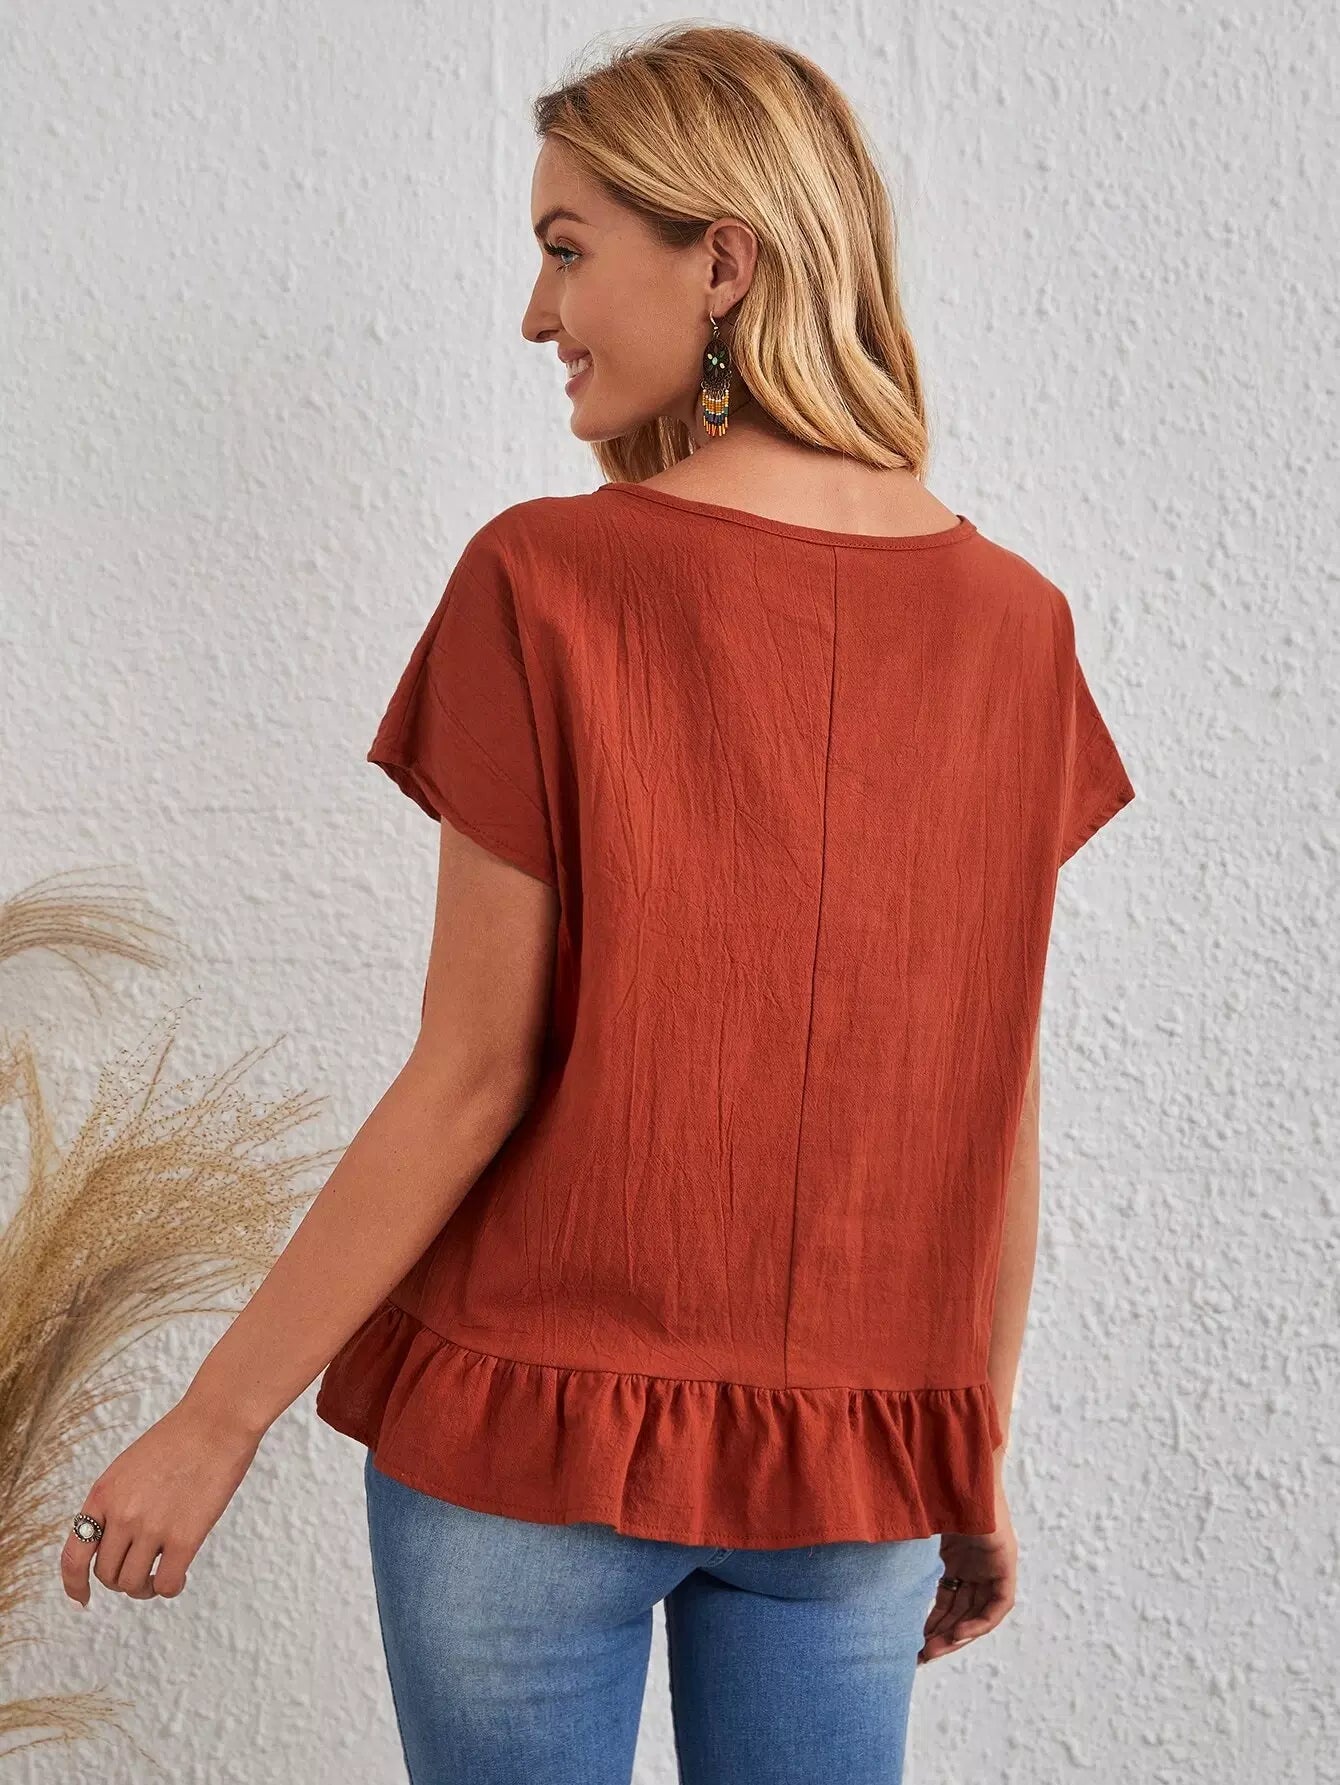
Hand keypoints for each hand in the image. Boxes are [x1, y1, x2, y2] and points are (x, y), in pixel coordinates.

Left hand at [60, 1396, 261, 1607]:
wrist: (218, 1420)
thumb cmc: (181, 1438)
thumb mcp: (130, 1467)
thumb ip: (116, 1502)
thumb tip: (113, 1542)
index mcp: (104, 1494)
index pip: (73, 1556)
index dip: (74, 1584)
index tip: (84, 1597)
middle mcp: (122, 1514)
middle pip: (107, 1574)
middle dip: (121, 1580)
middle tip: (142, 1573)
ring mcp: (151, 1527)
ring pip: (133, 1584)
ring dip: (145, 1588)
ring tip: (159, 1577)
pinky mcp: (184, 1537)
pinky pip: (167, 1583)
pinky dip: (170, 1587)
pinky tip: (180, 1575)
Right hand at [917, 1463, 1017, 1663]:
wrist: (955, 1466)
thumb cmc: (926, 1487)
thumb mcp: (909, 1529)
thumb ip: (897, 1548)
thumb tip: (855, 1561)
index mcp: (953, 1552)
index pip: (945, 1596)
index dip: (930, 1621)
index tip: (913, 1642)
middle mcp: (974, 1560)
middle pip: (960, 1608)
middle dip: (940, 1634)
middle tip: (920, 1656)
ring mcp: (991, 1561)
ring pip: (978, 1611)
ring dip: (957, 1634)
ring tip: (934, 1651)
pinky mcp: (1005, 1561)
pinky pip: (998, 1605)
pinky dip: (980, 1622)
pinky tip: (958, 1634)